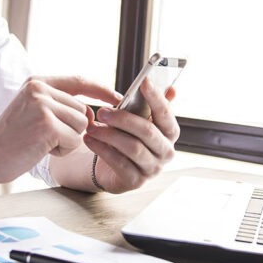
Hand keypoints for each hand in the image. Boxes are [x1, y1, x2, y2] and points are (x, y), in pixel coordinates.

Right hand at [0, 76, 119, 181]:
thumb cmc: (11, 140)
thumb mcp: (33, 112)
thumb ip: (59, 105)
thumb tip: (92, 113)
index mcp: (37, 82)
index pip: (78, 81)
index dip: (101, 89)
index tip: (117, 97)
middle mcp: (40, 89)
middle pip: (83, 111)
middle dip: (73, 130)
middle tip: (45, 138)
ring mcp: (43, 105)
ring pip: (81, 126)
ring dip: (67, 141)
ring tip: (41, 143)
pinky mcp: (47, 125)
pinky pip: (74, 140)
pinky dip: (62, 151)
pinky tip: (41, 150)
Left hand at [83, 78, 179, 192]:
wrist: (115, 167)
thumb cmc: (130, 137)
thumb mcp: (141, 119)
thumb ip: (153, 104)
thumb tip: (172, 88)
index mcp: (170, 133)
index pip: (166, 114)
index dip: (156, 97)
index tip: (143, 81)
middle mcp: (166, 152)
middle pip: (147, 132)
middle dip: (123, 119)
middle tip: (102, 111)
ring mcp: (153, 168)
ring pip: (132, 147)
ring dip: (109, 134)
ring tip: (91, 126)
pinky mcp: (136, 181)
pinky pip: (119, 163)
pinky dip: (102, 149)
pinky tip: (89, 140)